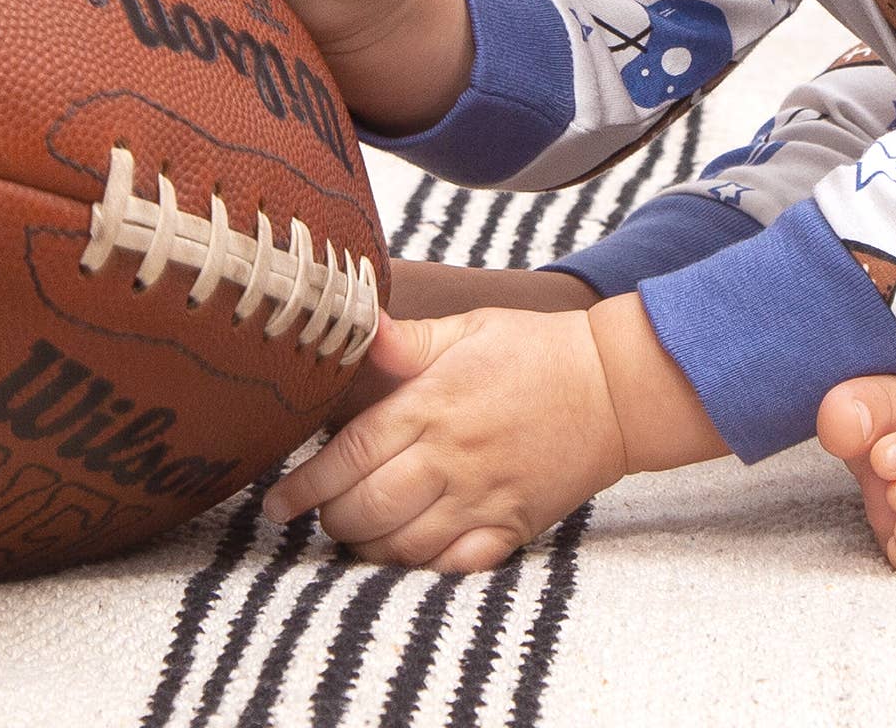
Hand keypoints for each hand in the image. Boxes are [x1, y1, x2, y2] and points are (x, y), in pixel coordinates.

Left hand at [262, 306, 630, 571]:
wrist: (617, 387)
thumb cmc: (539, 350)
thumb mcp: (475, 327)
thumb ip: (412, 339)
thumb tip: (359, 328)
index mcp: (434, 403)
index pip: (350, 454)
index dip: (305, 485)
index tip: (278, 502)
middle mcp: (451, 455)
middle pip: (364, 509)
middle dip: (331, 518)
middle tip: (323, 511)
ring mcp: (482, 496)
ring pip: (398, 546)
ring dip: (367, 546)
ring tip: (359, 531)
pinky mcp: (511, 526)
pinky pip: (449, 566)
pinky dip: (419, 569)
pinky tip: (409, 553)